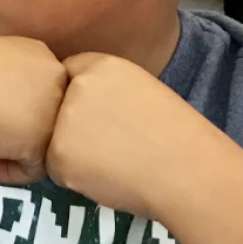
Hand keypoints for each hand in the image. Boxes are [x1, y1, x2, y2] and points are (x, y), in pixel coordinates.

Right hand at [0, 37, 67, 184]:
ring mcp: (53, 108)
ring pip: (39, 141)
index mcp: (36, 51)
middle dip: (11, 129)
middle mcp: (53, 75)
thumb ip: (0, 82)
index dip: (8, 107)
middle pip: (42, 114)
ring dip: (8, 151)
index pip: (34, 90)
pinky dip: (6, 171)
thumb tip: (0, 110)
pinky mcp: (43, 140)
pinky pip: (32, 167)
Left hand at [45, 53, 222, 221]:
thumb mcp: (140, 90)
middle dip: (73, 126)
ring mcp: (64, 121)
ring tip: (114, 162)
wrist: (188, 171)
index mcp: (101, 65)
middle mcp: (77, 87)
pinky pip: (58, 169)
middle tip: (110, 144)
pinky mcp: (59, 156)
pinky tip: (108, 178)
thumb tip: (77, 103)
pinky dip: (76, 178)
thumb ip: (104, 89)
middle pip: (57, 108)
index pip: (70, 74)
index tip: (97, 115)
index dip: (79, 97)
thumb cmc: (174, 136)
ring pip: (54, 140)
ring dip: (73, 153)